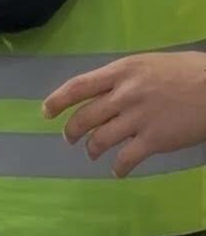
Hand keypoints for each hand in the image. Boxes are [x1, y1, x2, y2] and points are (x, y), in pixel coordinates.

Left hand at [42, 51, 205, 176]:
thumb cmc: (189, 72)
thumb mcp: (149, 64)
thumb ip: (124, 77)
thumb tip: (105, 88)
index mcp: (121, 72)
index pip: (77, 87)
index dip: (57, 101)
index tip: (46, 112)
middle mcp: (124, 94)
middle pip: (84, 116)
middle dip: (72, 130)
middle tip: (69, 138)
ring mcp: (138, 118)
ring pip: (100, 139)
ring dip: (91, 149)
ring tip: (91, 153)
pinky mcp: (154, 140)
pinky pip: (126, 158)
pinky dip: (118, 167)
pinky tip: (117, 171)